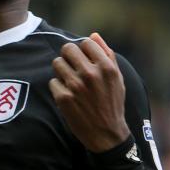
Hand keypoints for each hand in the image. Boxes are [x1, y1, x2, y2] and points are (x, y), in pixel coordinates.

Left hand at [49, 32, 130, 151]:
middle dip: (69, 57)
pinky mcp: (63, 97)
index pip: (85, 42)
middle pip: (67, 49)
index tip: (85, 60)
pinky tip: (68, 96)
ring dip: (62, 71)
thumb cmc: (112, 103)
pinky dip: (58, 88)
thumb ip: (106, 54)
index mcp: (106, 67)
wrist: (107, 134)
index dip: (83, 50)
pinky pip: (52, 81)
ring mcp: (76, 86)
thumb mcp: (117, 78)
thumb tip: (93, 35)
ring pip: (57, 63)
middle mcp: (91, 74)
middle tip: (73, 68)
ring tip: (71, 82)